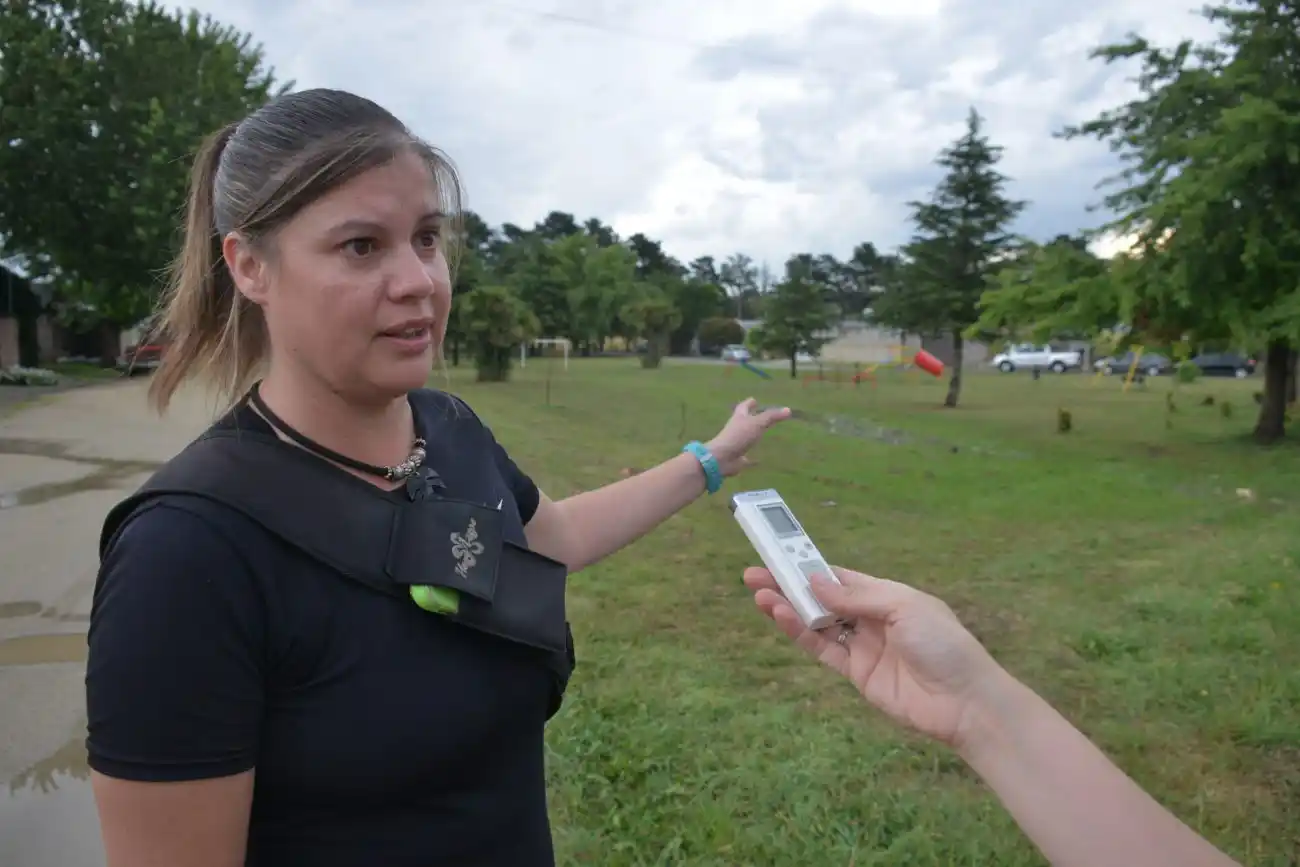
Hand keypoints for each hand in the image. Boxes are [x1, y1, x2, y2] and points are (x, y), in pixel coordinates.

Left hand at [706, 398, 790, 475]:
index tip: (754, 400)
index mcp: (739, 417)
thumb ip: (772, 416)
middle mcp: (736, 429)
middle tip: (760, 416)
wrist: (723, 458)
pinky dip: (753, 456)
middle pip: (744, 421)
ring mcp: (736, 443)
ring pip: (746, 437)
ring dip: (753, 435)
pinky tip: (760, 459)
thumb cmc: (739, 436)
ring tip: (763, 435)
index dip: (749, 403)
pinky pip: (748, 455)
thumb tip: (788, 410)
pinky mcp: (738, 456)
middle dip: (751, 418)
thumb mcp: (757, 423)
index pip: (744, 407)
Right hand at [744, 566, 1006, 747]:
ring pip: (817, 622)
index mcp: (887, 594)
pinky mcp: (857, 674)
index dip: (810, 565)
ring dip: (789, 608)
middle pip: (822, 598)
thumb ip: (856, 596)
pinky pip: (823, 649)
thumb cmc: (943, 643)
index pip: (840, 577)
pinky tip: (781, 617)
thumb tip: (814, 581)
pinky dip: (800, 633)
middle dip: (790, 585)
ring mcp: (863, 646)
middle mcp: (871, 618)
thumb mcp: (903, 607)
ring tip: (760, 594)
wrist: (964, 700)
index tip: (779, 553)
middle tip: (754, 573)